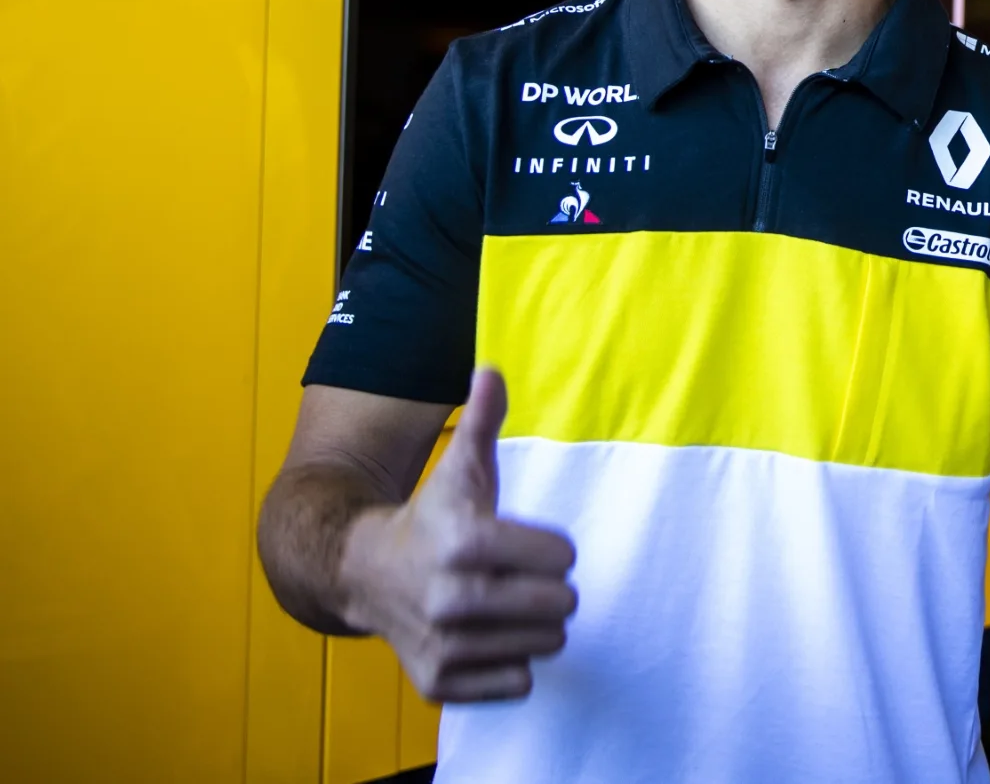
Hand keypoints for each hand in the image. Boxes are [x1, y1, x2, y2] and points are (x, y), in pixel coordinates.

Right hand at [337, 368, 577, 701]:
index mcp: (467, 542)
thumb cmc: (431, 517)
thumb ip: (484, 419)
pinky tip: (483, 637)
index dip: (551, 548)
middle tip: (516, 577)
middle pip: (561, 605)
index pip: (563, 557)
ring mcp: (444, 645)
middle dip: (548, 589)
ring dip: (532, 626)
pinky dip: (509, 663)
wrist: (363, 574)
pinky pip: (517, 682)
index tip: (525, 543)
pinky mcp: (439, 682)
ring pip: (546, 645)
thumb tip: (491, 370)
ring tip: (500, 604)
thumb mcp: (460, 467)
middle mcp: (452, 599)